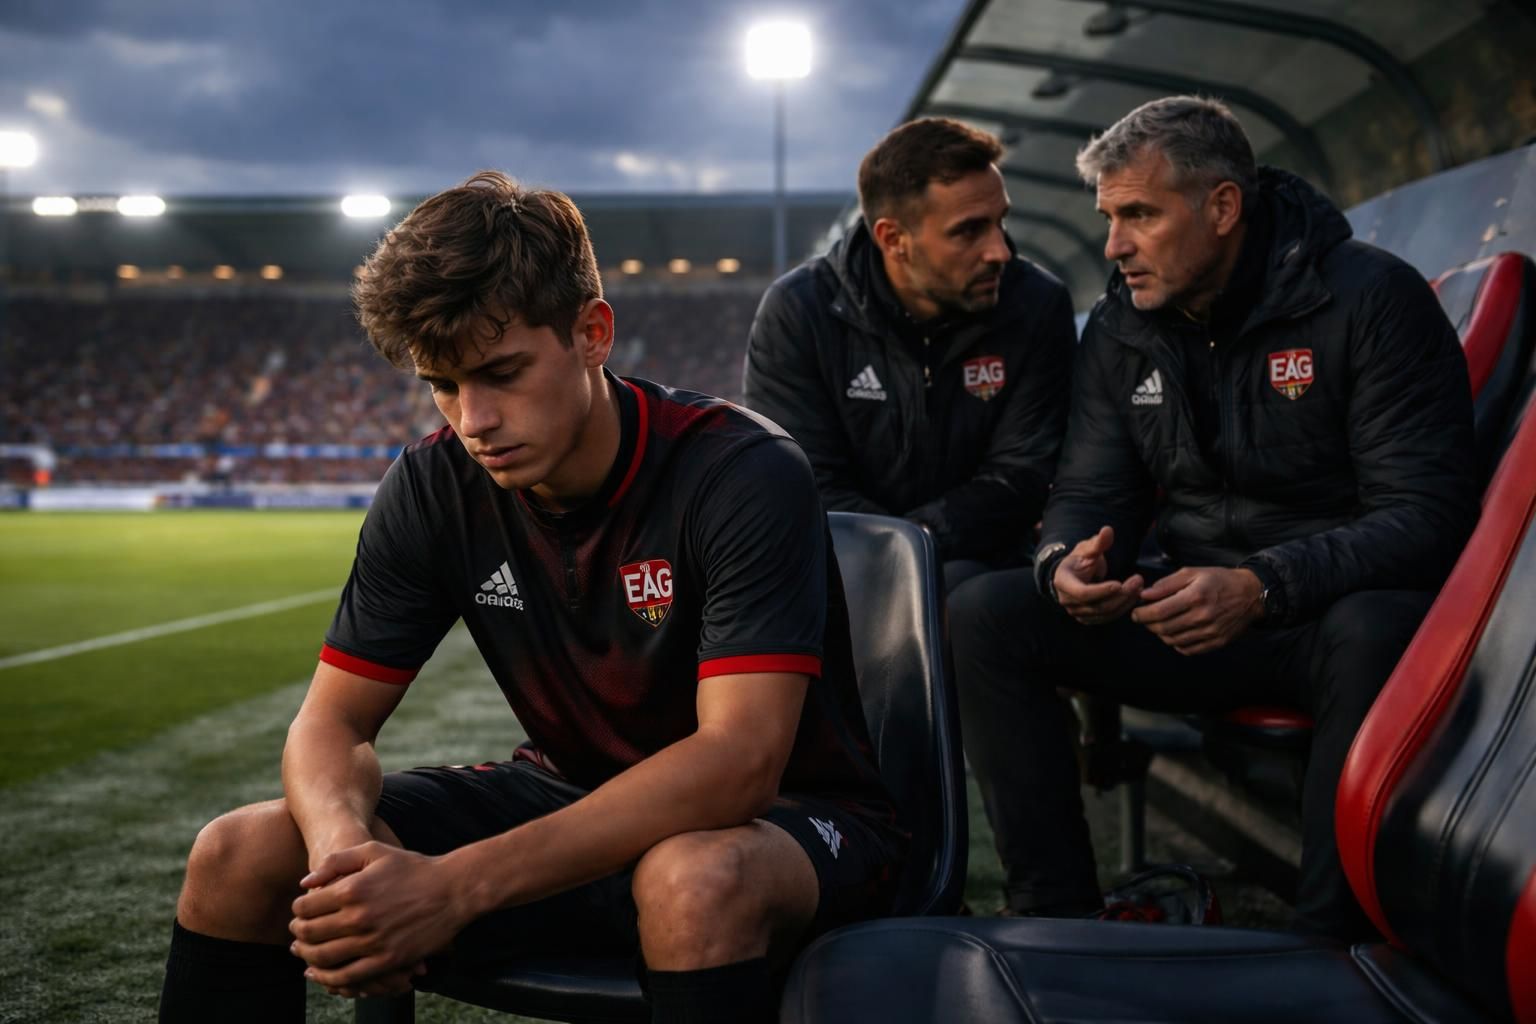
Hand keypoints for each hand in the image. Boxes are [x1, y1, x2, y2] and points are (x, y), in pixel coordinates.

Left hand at [289, 841, 467, 994]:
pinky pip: (348, 977)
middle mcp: (358, 917)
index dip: (297, 910)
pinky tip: (321, 975)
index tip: (301, 911)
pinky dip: (329, 979)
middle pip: (309, 933)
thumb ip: (336, 861)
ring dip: (307, 957)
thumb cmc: (413, 867)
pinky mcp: (387, 960)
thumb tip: (304, 884)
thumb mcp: (374, 851)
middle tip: (297, 933)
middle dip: (298, 934)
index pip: (305, 907)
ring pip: (323, 958)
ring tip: (305, 953)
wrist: (452, 890)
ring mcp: (372, 942)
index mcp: (351, 889)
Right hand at [1054, 526, 1144, 625]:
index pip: (1082, 593)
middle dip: (1120, 595)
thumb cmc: (1079, 560)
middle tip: (1138, 580)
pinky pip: (1107, 618)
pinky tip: (1133, 596)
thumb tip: (1108, 530)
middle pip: (1097, 605)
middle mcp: (1067, 601)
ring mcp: (1077, 612)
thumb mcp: (1087, 548)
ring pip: (1105, 613)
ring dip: (1125, 602)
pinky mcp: (1088, 618)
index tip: (1119, 583)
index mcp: (1063, 582)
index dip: (1101, 590)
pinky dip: (1122, 608)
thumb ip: (1098, 542)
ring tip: (1139, 587)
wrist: (1074, 575)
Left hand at [1130, 567, 1263, 654]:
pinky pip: (1187, 649)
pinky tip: (1175, 632)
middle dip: (1148, 624)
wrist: (1250, 594)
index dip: (1142, 614)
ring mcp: (1210, 632)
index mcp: (1195, 596)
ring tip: (1159, 623)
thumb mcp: (1192, 573)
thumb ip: (1166, 584)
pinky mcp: (1217, 642)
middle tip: (1144, 618)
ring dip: (1160, 634)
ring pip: (1173, 640)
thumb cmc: (1218, 580)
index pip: (1159, 611)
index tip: (1135, 612)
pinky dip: (1176, 643)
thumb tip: (1144, 595)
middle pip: (1163, 628)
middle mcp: (1203, 616)